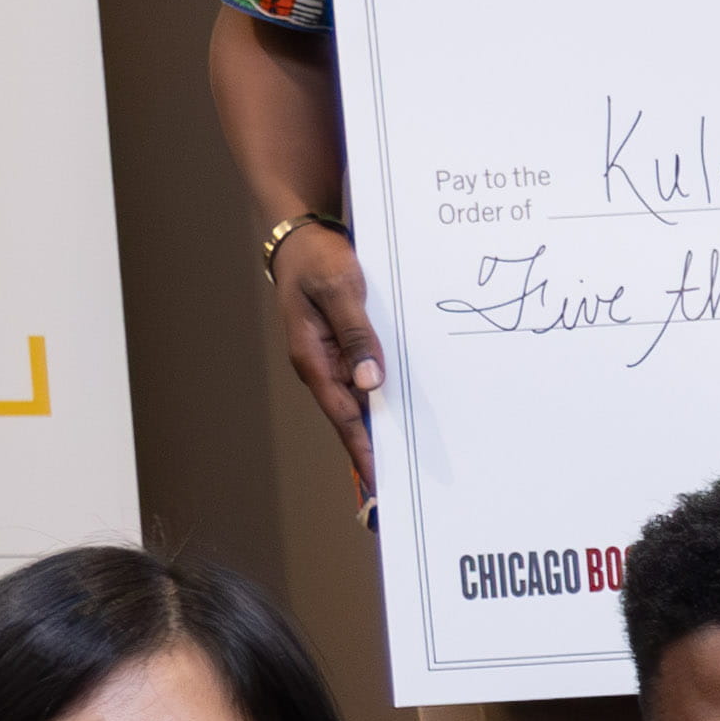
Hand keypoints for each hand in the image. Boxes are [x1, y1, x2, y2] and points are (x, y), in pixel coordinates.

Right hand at [269, 220, 385, 494]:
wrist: (302, 236)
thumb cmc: (316, 260)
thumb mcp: (339, 291)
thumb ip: (356, 335)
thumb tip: (370, 383)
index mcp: (313, 360)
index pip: (343, 417)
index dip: (363, 451)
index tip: (381, 483)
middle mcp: (323, 366)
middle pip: (354, 418)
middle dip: (377, 449)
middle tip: (408, 484)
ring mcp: (334, 358)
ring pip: (364, 400)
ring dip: (386, 423)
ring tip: (417, 456)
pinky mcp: (346, 346)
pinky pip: (368, 376)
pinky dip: (387, 393)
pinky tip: (411, 407)